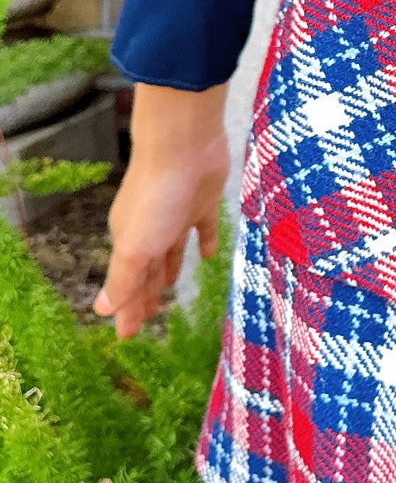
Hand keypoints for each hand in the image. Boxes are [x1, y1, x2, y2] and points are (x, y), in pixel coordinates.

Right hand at [95, 82, 229, 338]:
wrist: (184, 146)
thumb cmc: (156, 199)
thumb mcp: (135, 248)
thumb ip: (123, 280)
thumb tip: (102, 310)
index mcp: (128, 242)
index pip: (126, 286)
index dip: (127, 311)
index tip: (127, 336)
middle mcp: (150, 230)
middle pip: (147, 271)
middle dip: (145, 295)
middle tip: (148, 319)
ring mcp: (176, 215)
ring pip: (170, 252)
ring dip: (167, 272)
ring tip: (168, 290)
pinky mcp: (203, 201)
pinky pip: (203, 229)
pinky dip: (203, 243)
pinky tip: (207, 256)